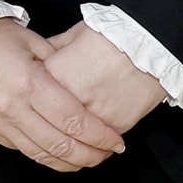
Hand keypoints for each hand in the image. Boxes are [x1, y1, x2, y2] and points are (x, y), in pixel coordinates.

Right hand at [0, 18, 125, 171]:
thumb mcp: (32, 40)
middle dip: (90, 154)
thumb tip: (83, 81)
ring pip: (40, 154)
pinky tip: (61, 154)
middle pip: (60, 144)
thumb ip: (59, 63)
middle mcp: (13, 108)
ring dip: (69, 162)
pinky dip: (45, 156)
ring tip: (89, 160)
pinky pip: (22, 149)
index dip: (99, 135)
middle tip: (108, 154)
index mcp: (29, 83)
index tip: (116, 142)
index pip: (72, 119)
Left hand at [43, 23, 168, 134]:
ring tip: (75, 146)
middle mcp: (70, 99)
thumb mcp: (74, 35)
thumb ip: (51, 52)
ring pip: (74, 144)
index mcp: (54, 74)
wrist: (150, 42)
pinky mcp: (114, 126)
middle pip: (51, 128)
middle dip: (48, 133)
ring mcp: (93, 116)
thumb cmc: (113, 34)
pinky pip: (99, 144)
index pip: (31, 98)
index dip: (34, 102)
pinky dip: (98, 145)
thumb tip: (38, 62)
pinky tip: (97, 143)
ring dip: (73, 149)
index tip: (36, 105)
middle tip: (49, 134)